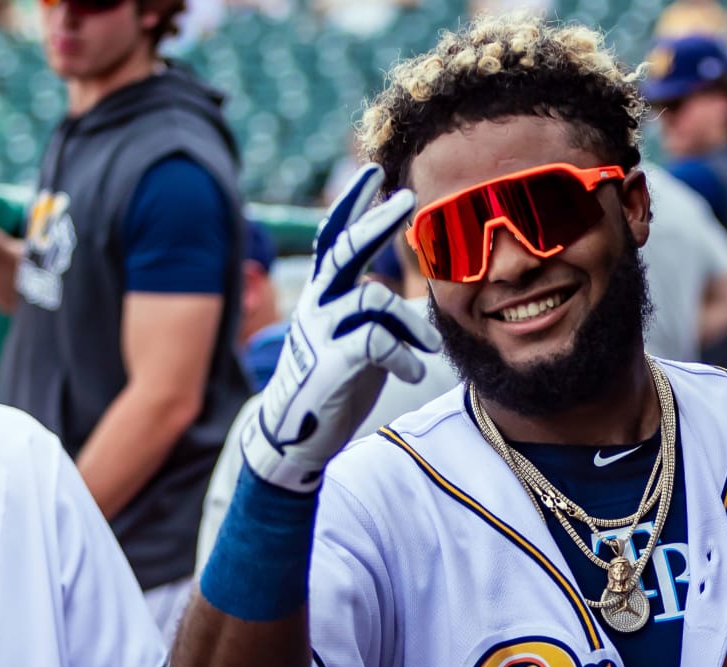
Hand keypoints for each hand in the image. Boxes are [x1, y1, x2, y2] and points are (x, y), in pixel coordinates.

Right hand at [239, 164, 440, 492]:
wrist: (296, 435)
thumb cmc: (334, 381)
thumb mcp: (352, 338)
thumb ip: (375, 313)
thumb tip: (417, 303)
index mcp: (323, 294)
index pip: (333, 237)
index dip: (351, 204)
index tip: (372, 172)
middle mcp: (318, 304)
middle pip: (346, 250)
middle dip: (377, 221)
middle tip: (408, 198)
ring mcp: (322, 332)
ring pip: (374, 300)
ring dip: (412, 323)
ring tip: (430, 348)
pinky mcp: (333, 362)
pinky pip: (377, 342)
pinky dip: (404, 355)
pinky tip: (415, 372)